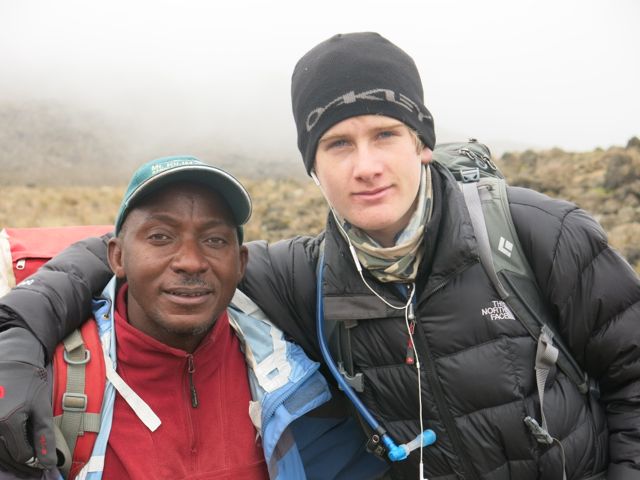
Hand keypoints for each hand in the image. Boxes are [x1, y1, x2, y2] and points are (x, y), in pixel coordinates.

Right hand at [0, 328, 56, 476]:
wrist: (12, 362)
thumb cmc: (29, 383)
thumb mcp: (42, 408)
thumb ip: (44, 436)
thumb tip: (50, 463)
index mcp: (7, 422)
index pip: (22, 454)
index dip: (34, 459)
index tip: (42, 460)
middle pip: (6, 456)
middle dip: (22, 462)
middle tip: (34, 467)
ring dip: (10, 457)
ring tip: (24, 458)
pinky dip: (2, 446)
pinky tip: (11, 444)